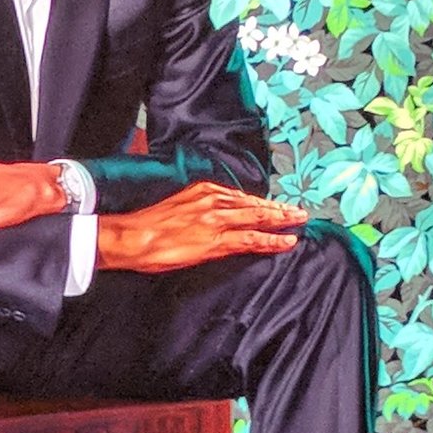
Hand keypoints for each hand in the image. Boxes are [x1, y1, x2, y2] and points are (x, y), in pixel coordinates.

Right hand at [95, 184, 309, 274]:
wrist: (132, 237)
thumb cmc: (146, 226)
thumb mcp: (174, 207)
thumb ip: (194, 207)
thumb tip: (205, 216)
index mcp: (203, 190)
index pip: (239, 196)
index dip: (260, 202)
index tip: (275, 205)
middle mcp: (213, 200)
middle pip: (254, 204)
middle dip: (279, 208)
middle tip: (299, 210)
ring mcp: (217, 220)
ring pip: (258, 218)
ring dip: (281, 220)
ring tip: (300, 222)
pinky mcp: (216, 240)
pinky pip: (251, 239)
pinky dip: (271, 240)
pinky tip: (287, 241)